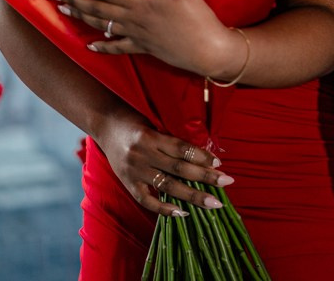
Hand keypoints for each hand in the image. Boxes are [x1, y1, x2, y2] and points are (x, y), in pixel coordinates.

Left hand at [45, 0, 241, 77]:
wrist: (207, 49)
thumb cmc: (197, 17)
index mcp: (141, 1)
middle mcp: (133, 18)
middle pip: (97, 8)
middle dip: (73, 0)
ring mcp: (136, 35)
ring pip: (102, 25)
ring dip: (81, 17)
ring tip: (63, 11)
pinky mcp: (143, 48)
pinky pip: (117, 47)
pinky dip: (102, 46)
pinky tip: (89, 45)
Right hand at [98, 107, 233, 216]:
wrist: (105, 124)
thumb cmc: (135, 120)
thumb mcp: (154, 124)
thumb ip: (172, 140)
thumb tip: (202, 157)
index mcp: (151, 136)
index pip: (182, 149)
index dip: (202, 157)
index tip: (220, 164)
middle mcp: (143, 154)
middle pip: (180, 169)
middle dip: (205, 176)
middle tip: (227, 182)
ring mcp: (134, 170)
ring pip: (168, 186)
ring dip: (193, 196)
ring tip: (213, 202)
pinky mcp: (127, 183)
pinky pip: (147, 200)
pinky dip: (164, 208)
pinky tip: (182, 213)